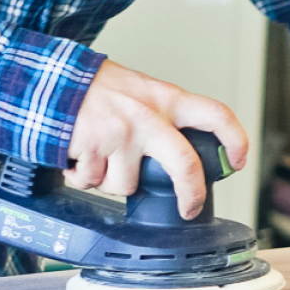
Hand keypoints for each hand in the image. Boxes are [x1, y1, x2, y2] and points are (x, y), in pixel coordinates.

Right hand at [65, 60, 249, 218]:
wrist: (50, 81)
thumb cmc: (95, 88)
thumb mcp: (139, 90)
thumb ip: (162, 116)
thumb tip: (182, 154)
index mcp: (165, 99)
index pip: (215, 114)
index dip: (236, 140)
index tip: (240, 160)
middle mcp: (147, 116)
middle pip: (185, 164)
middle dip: (191, 194)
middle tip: (189, 208)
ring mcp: (121, 135)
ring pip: (127, 186)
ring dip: (110, 182)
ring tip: (99, 157)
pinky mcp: (93, 150)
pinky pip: (93, 183)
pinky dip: (83, 177)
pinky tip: (79, 155)